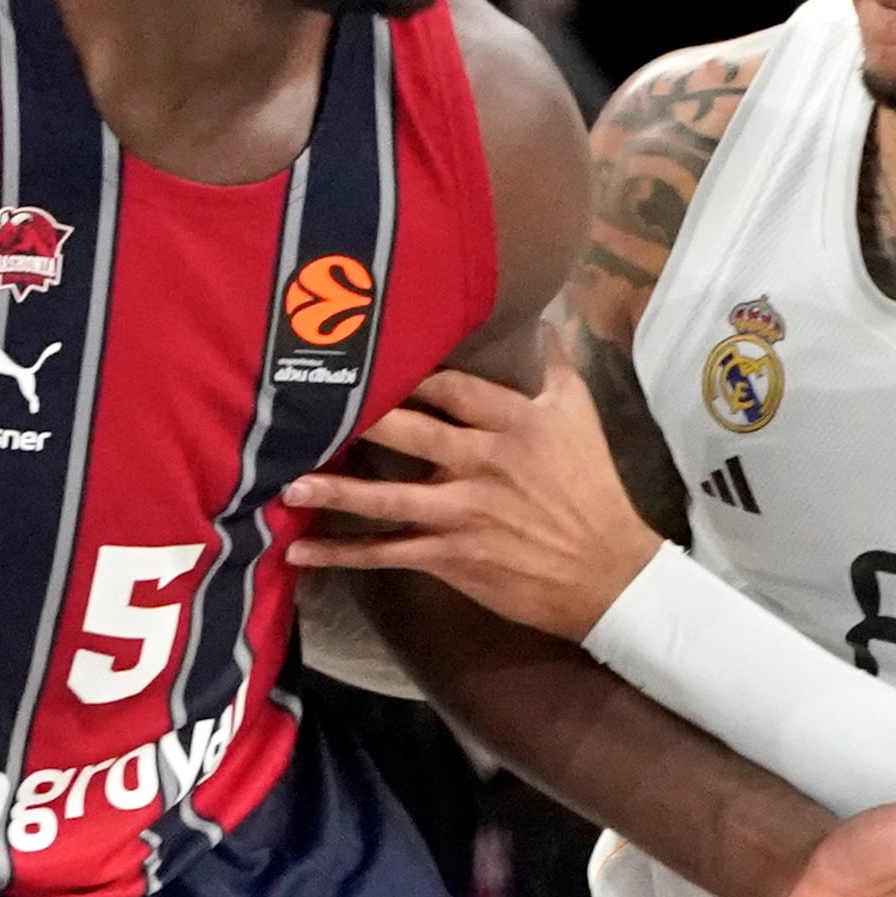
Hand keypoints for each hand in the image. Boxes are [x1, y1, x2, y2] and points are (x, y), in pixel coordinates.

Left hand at [278, 358, 661, 638]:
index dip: (410, 372)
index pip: (453, 388)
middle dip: (360, 420)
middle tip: (307, 406)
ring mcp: (465, 514)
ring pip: (388, 499)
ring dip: (335, 492)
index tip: (369, 355)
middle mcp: (485, 464)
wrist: (608, 574)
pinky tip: (301, 551)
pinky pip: (388, 554)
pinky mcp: (453, 557)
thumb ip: (556, 369)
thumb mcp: (582, 420)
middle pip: (411, 434)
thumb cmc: (593, 491)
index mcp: (516, 424)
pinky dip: (343, 555)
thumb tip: (543, 322)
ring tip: (287, 482)